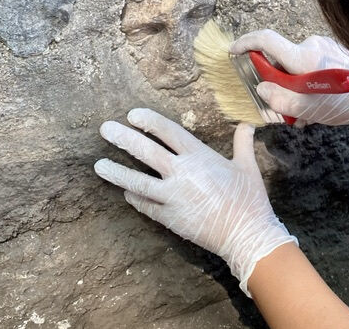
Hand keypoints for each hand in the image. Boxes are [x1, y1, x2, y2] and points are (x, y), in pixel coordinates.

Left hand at [94, 108, 297, 295]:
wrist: (246, 234)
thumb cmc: (250, 198)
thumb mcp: (247, 166)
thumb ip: (242, 142)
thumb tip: (248, 124)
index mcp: (200, 156)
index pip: (168, 132)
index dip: (149, 121)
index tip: (132, 114)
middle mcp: (182, 173)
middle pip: (146, 151)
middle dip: (123, 138)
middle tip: (105, 129)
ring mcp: (173, 197)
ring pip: (137, 181)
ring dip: (117, 172)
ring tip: (98, 165)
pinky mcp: (170, 218)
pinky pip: (145, 205)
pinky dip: (134, 198)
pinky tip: (124, 193)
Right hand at [229, 30, 348, 126]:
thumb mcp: (310, 110)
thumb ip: (281, 100)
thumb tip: (263, 89)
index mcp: (302, 56)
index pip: (265, 40)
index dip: (244, 44)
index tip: (234, 51)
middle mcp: (311, 45)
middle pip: (281, 61)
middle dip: (279, 86)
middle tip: (287, 110)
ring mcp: (325, 47)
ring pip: (297, 68)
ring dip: (298, 90)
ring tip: (311, 114)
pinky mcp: (335, 52)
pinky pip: (312, 67)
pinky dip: (311, 84)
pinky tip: (324, 104)